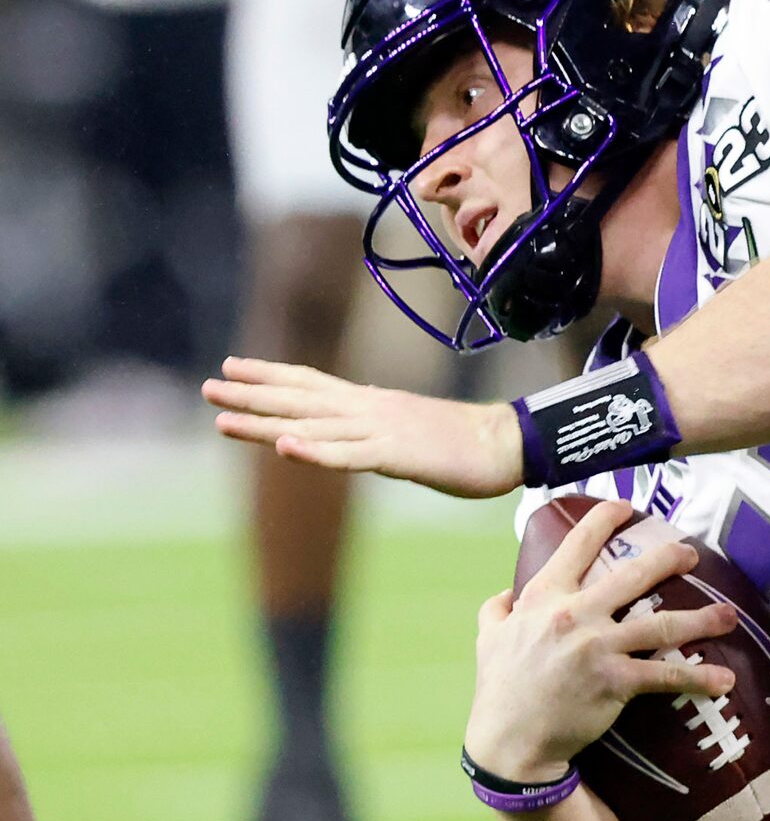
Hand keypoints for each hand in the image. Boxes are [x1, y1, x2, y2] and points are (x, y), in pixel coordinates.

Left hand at [205, 357, 520, 497]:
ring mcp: (380, 431)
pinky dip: (314, 451)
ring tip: (222, 418)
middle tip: (208, 386)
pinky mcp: (397, 456)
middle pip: (300, 399)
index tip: (231, 364)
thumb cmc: (468, 439)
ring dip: (265, 422)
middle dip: (252, 393)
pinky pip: (348, 456)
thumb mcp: (414, 427)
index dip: (270, 373)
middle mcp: (369, 410)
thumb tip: (362, 426)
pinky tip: (284, 447)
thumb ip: (382, 426)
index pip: (311, 382)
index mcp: (374, 402)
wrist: (510, 443)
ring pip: (311, 426)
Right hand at [463, 500, 737, 779]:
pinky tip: (724, 680)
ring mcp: (598, 647)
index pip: (576, 547)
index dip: (603, 520)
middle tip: (692, 554)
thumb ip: (499, 609)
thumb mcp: (488, 637)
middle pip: (632, 576)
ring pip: (662, 625)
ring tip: (729, 615)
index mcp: (543, 597)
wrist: (510, 739)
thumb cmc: (500, 688)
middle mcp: (574, 614)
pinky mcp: (616, 681)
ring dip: (702, 619)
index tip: (626, 506)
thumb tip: (508, 592)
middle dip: (669, 560)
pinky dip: (699, 677)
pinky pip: (666, 676)